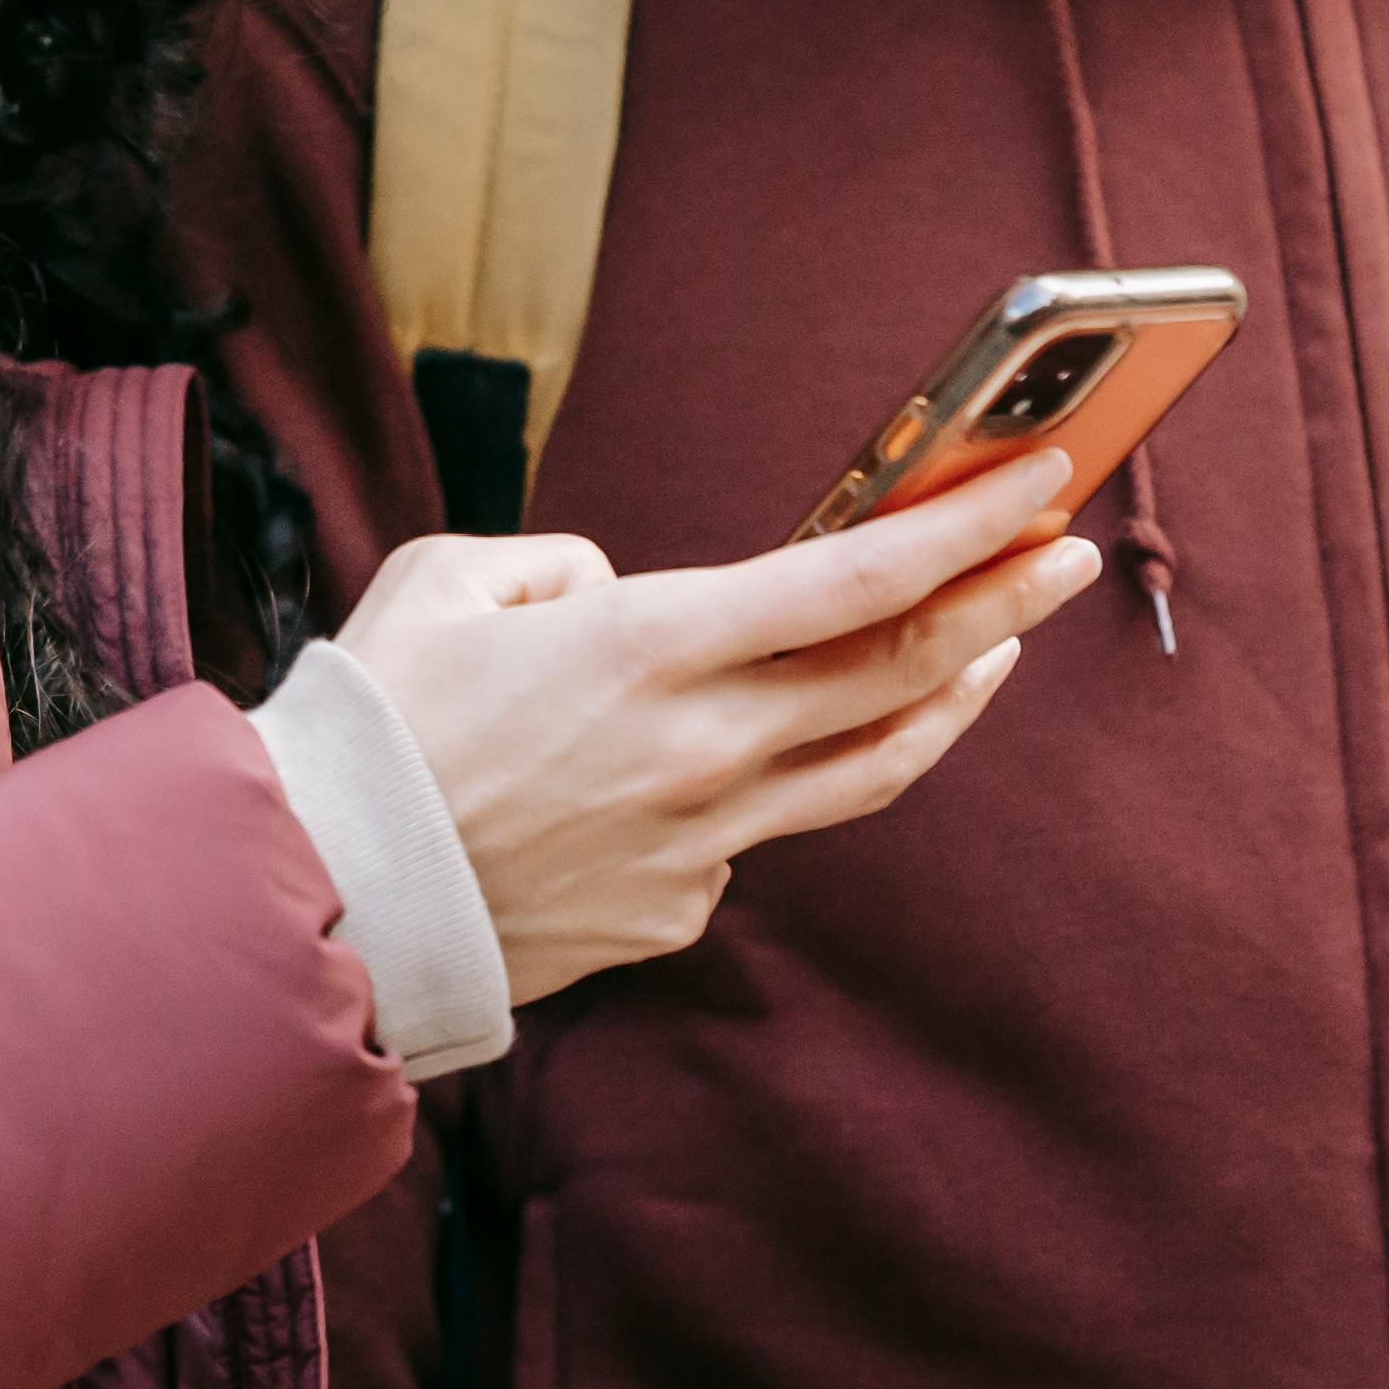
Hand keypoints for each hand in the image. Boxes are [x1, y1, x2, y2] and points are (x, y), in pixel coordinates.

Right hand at [332, 459, 1095, 1004]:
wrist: (321, 898)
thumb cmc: (371, 726)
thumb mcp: (444, 582)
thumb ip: (557, 565)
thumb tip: (621, 595)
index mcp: (650, 646)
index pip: (858, 578)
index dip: (968, 526)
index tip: (1044, 479)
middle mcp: (702, 747)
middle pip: (899, 672)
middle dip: (1004, 601)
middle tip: (1068, 550)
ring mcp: (703, 843)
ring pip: (866, 765)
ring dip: (945, 697)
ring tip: (992, 649)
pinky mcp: (678, 909)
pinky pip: (748, 831)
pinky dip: (760, 780)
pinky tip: (727, 760)